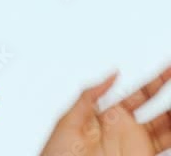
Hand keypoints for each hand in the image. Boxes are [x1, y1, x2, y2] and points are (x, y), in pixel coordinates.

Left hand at [41, 65, 170, 155]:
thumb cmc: (56, 154)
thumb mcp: (69, 120)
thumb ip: (89, 96)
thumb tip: (113, 74)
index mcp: (108, 115)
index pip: (138, 94)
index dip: (155, 81)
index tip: (168, 69)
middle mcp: (124, 130)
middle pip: (158, 111)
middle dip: (170, 98)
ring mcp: (134, 145)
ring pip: (164, 129)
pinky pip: (163, 146)